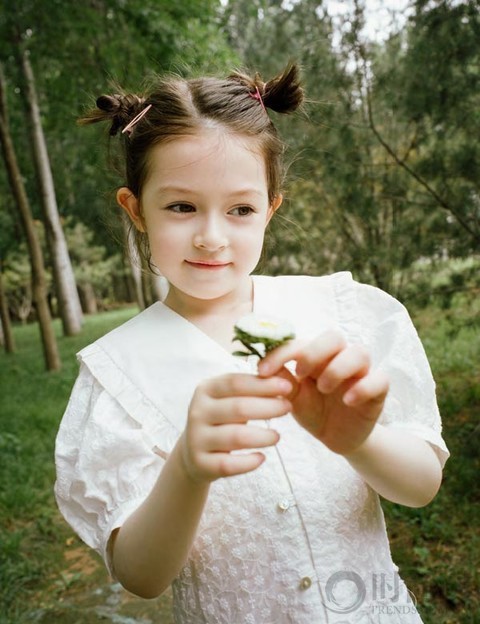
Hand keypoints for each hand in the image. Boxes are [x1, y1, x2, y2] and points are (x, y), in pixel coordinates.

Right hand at [180, 374, 291, 482]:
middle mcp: (198, 412)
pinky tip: (261, 458)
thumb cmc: (222, 420)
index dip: (263, 384)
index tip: (287, 386)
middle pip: (238, 408)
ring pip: (236, 437)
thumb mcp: (230, 399)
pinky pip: (229, 465)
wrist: (195, 454)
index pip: (235, 383)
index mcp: (206, 390)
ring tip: (277, 436)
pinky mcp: (201, 464)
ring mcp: (197, 438)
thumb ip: (251, 388)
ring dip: (262, 436)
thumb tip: (282, 379)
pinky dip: (248, 462)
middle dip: (268, 407)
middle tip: (288, 408)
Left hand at [257, 330, 388, 455]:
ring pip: (359, 352)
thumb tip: (260, 366)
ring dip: (338, 368)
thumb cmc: (314, 411)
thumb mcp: (293, 399)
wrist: (337, 438)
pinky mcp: (377, 391)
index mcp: (316, 357)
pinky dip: (363, 387)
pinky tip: (348, 401)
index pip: (300, 342)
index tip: (262, 370)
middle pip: (334, 337)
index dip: (281, 352)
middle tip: (301, 373)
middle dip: (315, 352)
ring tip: (324, 388)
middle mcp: (339, 358)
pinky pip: (380, 379)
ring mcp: (360, 373)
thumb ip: (280, 381)